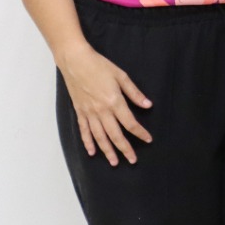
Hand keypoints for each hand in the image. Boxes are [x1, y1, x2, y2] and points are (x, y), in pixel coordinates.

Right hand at [55, 41, 152, 165]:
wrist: (76, 61)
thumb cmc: (100, 66)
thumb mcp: (122, 76)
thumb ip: (135, 93)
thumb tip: (148, 105)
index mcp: (114, 102)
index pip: (130, 123)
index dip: (140, 133)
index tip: (148, 139)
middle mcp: (101, 111)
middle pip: (115, 135)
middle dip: (125, 149)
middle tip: (132, 160)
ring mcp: (89, 113)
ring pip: (99, 137)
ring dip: (107, 151)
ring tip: (114, 162)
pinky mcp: (79, 112)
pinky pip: (84, 131)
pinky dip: (88, 142)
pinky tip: (92, 152)